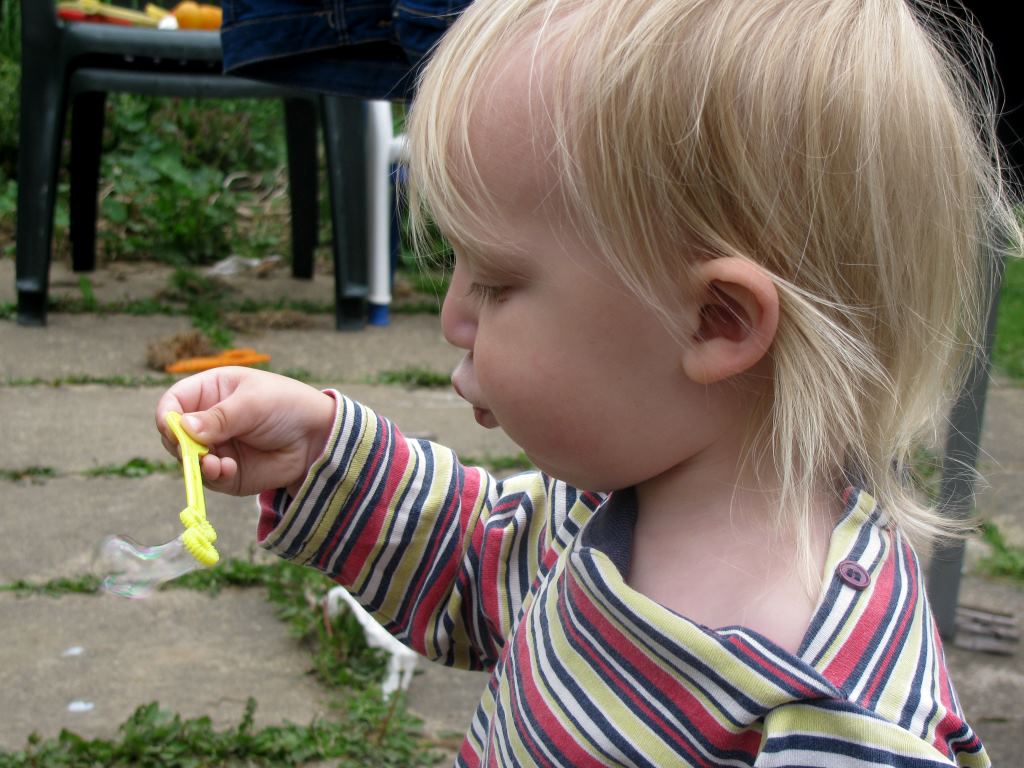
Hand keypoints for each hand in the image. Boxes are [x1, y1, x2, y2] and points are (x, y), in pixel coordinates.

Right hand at [156, 367, 335, 496]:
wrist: (317, 438)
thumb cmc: (287, 406)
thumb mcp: (253, 403)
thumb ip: (220, 417)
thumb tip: (183, 428)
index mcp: (210, 391)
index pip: (173, 402)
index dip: (167, 416)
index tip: (172, 429)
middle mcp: (207, 420)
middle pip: (173, 435)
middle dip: (180, 445)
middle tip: (195, 450)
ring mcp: (215, 447)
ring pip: (187, 460)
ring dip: (196, 464)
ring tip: (216, 463)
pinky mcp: (227, 471)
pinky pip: (208, 478)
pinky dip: (213, 476)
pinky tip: (227, 469)